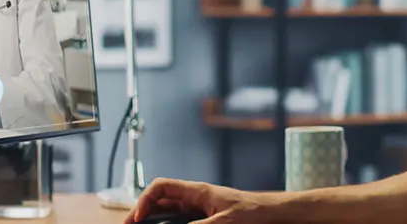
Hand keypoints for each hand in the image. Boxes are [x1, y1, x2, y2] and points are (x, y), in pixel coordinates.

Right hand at [126, 178, 281, 223]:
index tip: (138, 217)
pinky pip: (176, 218)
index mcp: (197, 191)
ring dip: (150, 218)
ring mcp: (196, 207)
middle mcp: (193, 197)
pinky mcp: (201, 217)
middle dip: (140, 211)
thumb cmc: (251, 211)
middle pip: (159, 199)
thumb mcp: (225, 221)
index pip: (162, 187)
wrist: (268, 212)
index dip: (145, 199)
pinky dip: (163, 223)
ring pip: (165, 209)